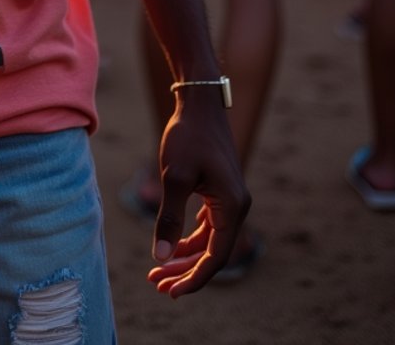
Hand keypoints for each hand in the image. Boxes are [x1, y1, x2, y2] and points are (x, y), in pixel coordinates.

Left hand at [146, 95, 249, 295]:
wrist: (199, 102)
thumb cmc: (187, 136)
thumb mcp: (175, 177)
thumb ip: (169, 218)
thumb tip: (161, 258)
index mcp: (232, 207)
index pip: (215, 258)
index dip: (193, 279)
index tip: (169, 292)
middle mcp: (237, 207)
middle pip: (213, 253)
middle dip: (185, 271)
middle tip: (157, 285)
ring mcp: (230, 199)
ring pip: (209, 241)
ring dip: (186, 257)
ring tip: (158, 270)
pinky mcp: (220, 191)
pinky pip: (208, 226)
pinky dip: (190, 239)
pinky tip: (173, 246)